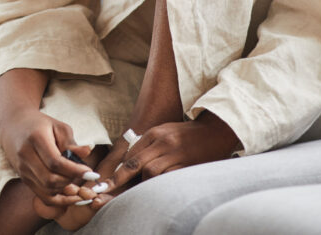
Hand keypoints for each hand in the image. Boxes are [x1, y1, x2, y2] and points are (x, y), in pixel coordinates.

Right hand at [0, 107, 96, 206]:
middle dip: (70, 180)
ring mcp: (22, 168)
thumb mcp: (58, 127)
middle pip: (50, 179)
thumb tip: (87, 152)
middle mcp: (25, 155)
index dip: (74, 170)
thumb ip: (71, 143)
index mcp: (35, 138)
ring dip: (64, 188)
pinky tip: (67, 190)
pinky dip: (57, 196)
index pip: (55, 162)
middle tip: (82, 174)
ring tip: (73, 177)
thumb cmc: (40, 125)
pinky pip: (41, 194)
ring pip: (46, 189)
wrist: (15, 125)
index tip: (90, 172)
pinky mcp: (23, 177)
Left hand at [94, 113, 241, 199]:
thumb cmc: (188, 134)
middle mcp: (163, 141)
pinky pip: (168, 177)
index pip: (130, 154)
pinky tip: (158, 188)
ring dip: (144, 182)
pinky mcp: (188, 164)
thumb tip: (129, 163)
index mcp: (155, 133)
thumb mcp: (165, 133)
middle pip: (135, 163)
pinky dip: (160, 184)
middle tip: (104, 190)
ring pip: (150, 172)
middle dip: (118, 179)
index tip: (105, 182)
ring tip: (142, 189)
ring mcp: (175, 153)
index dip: (117, 170)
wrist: (216, 130)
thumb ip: (149, 145)